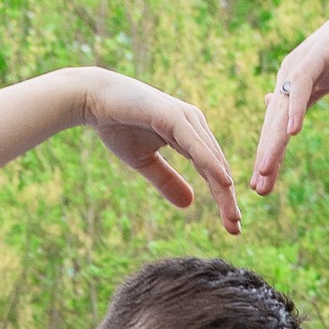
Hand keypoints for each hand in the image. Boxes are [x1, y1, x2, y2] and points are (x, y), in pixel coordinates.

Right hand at [79, 74, 242, 234]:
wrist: (93, 99)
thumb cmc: (118, 126)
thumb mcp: (145, 162)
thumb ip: (167, 180)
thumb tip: (190, 204)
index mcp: (190, 135)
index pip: (212, 171)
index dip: (222, 199)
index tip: (231, 227)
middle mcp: (194, 124)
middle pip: (218, 168)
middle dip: (227, 200)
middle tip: (236, 229)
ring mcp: (186, 119)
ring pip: (212, 159)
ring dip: (224, 189)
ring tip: (233, 216)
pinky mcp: (174, 116)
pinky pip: (196, 146)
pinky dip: (211, 165)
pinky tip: (224, 184)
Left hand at [251, 0, 328, 195]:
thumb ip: (308, 92)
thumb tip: (285, 106)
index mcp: (292, 84)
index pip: (276, 127)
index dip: (270, 156)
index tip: (262, 186)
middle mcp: (290, 76)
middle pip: (273, 124)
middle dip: (266, 158)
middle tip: (258, 190)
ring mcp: (302, 65)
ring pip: (282, 110)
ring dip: (273, 143)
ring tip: (266, 171)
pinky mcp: (320, 55)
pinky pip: (302, 86)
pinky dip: (296, 109)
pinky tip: (293, 134)